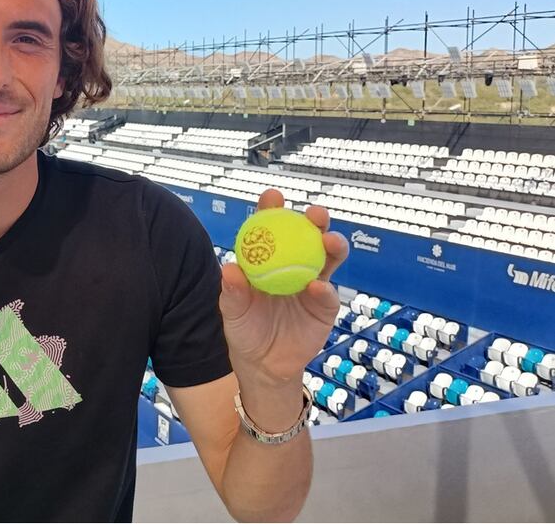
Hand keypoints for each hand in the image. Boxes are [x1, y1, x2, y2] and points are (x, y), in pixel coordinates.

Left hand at [219, 189, 349, 387]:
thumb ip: (233, 292)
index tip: (273, 196)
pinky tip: (316, 286)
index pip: (272, 229)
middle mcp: (295, 264)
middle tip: (314, 214)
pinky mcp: (325, 306)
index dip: (273, 209)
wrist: (263, 364)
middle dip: (314, 219)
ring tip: (327, 240)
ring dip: (332, 245)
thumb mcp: (233, 312)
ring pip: (329, 258)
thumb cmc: (244, 330)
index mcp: (269, 258)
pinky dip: (324, 289)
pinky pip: (328, 294)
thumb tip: (228, 269)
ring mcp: (314, 283)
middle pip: (309, 236)